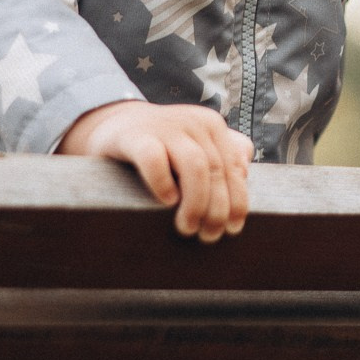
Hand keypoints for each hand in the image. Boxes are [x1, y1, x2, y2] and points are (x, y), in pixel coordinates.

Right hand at [59, 101, 252, 241]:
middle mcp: (193, 122)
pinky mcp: (136, 136)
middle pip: (217, 170)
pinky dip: (163, 183)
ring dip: (196, 203)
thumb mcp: (196, 146)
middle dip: (216, 210)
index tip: (233, 229)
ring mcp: (165, 126)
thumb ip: (225, 157)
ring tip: (188, 228)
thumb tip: (244, 176)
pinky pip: (154, 160)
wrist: (114, 126)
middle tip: (208, 236)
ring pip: (195, 166)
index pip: (234, 168)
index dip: (237, 202)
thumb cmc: (162, 147)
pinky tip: (165, 201)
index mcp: (212, 126)